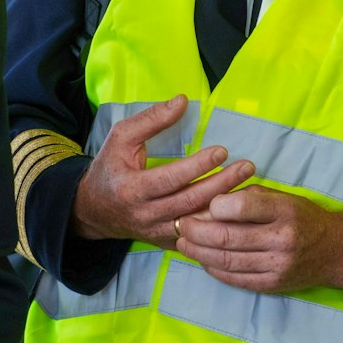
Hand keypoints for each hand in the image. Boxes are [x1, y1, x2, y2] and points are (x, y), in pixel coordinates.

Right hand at [72, 95, 253, 244]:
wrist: (93, 210)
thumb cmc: (109, 169)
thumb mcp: (121, 138)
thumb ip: (151, 119)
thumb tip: (183, 100)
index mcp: (132, 188)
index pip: (170, 178)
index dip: (197, 166)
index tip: (222, 151)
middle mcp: (145, 214)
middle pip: (189, 201)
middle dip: (221, 184)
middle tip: (247, 167)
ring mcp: (157, 231)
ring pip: (197, 223)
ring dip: (225, 206)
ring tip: (249, 186)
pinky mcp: (166, 242)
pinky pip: (198, 238)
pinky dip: (217, 225)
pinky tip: (237, 210)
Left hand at [173, 185, 342, 293]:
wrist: (334, 251)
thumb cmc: (301, 217)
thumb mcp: (282, 197)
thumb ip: (247, 198)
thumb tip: (208, 205)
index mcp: (285, 210)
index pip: (244, 205)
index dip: (216, 205)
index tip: (202, 203)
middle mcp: (283, 239)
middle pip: (228, 236)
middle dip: (197, 231)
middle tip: (180, 224)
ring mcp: (278, 265)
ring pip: (227, 260)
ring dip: (199, 252)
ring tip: (183, 243)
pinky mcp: (273, 284)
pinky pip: (236, 279)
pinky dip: (214, 269)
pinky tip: (202, 260)